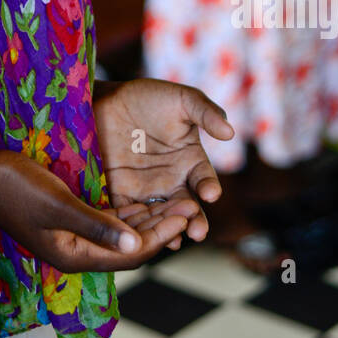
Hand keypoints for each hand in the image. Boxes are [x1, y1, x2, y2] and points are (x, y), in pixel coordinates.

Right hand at [0, 150, 192, 272]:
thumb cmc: (15, 187)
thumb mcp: (58, 204)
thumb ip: (96, 223)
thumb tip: (137, 241)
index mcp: (74, 256)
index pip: (130, 253)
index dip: (161, 235)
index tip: (187, 214)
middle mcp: (77, 251)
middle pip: (130, 245)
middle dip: (162, 226)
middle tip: (192, 205)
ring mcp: (72, 235)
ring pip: (122, 232)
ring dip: (150, 218)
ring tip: (179, 199)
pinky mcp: (69, 218)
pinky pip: (108, 220)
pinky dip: (130, 211)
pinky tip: (148, 196)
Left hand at [92, 78, 234, 247]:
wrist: (107, 98)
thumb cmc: (148, 97)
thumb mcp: (181, 99)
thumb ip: (206, 112)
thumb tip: (230, 131)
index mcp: (190, 160)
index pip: (204, 180)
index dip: (209, 187)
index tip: (211, 194)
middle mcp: (172, 180)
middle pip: (187, 207)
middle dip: (194, 221)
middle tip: (197, 232)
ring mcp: (146, 189)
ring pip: (161, 216)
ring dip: (168, 230)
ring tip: (173, 240)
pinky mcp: (121, 193)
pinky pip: (130, 214)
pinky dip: (135, 227)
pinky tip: (139, 236)